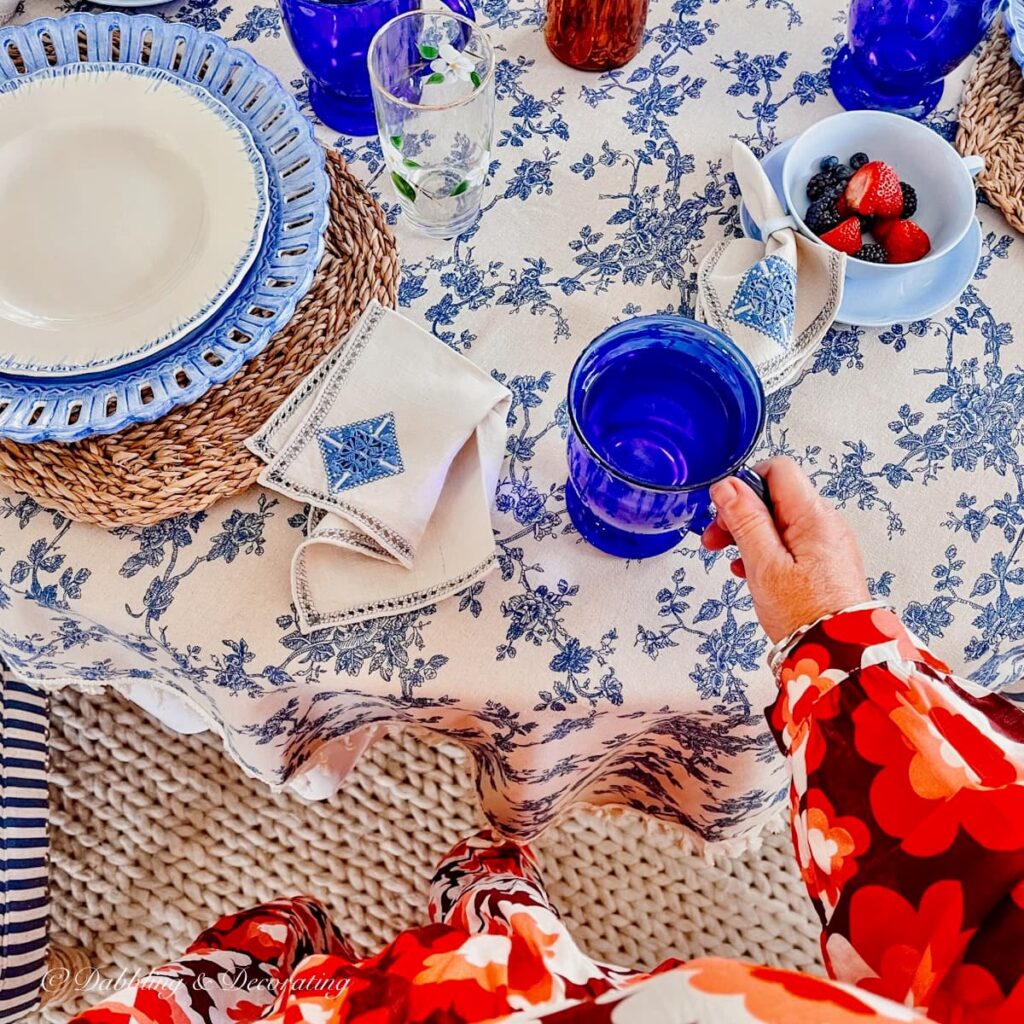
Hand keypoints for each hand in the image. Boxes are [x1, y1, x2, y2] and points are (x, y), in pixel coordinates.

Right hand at [702, 457, 870, 643]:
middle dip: (741, 514)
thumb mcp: (764, 565)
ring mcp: (828, 543)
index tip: (724, 510)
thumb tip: (728, 486)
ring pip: (780, 521)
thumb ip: (745, 521)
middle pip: (775, 497)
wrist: (838, 655)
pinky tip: (754, 573)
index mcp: (814, 517)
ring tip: (735, 563)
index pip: (777, 470)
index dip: (744, 484)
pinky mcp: (825, 562)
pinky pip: (791, 543)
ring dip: (751, 536)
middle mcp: (826, 524)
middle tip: (717, 540)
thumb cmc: (805, 615)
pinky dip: (767, 551)